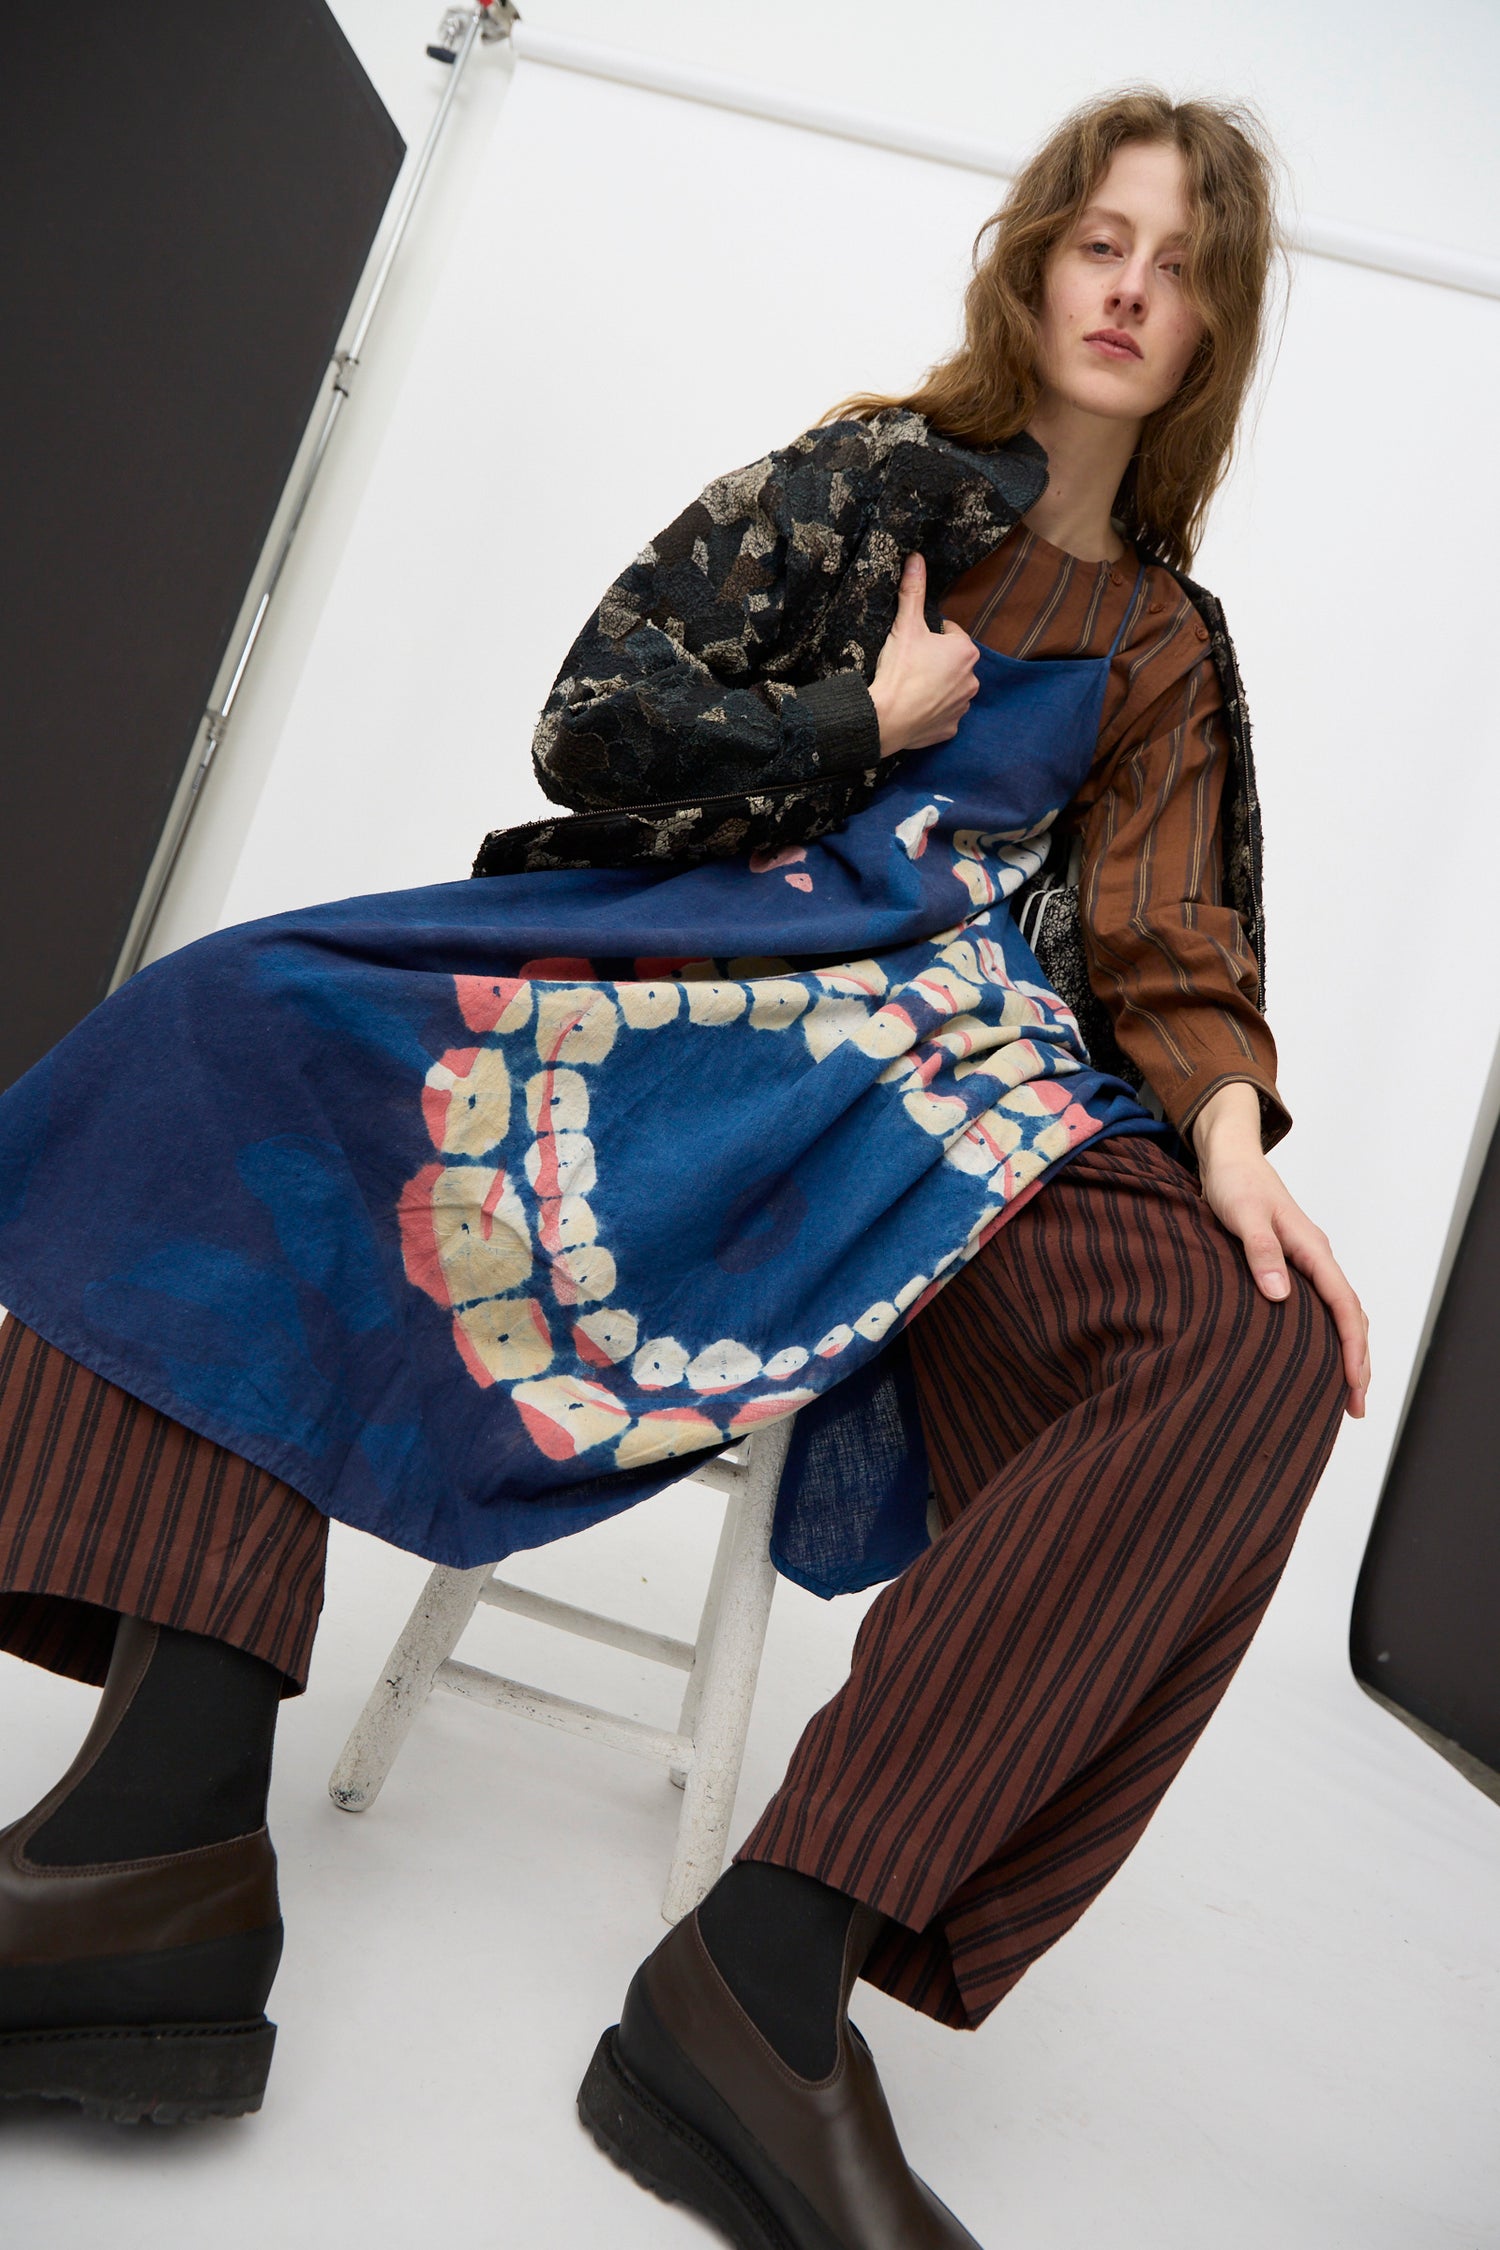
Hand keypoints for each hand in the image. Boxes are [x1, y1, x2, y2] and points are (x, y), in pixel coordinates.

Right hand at [868, 553, 979, 756]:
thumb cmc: (900, 670)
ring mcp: (963, 706)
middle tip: (910, 665)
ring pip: (950, 688)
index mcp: (966, 651)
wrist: (886, 718)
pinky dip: (932, 711)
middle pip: (951, 662)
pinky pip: (944, 714)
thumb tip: (916, 558)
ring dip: (936, 686)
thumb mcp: (905, 626)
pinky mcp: (952, 728)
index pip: (949, 633)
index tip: (913, 645)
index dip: (929, 636)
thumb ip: (913, 591)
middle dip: (935, 661)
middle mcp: (973, 679)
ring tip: (911, 687)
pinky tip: (915, 708)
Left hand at [1192, 1083, 1370, 1418]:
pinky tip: (1315, 1351)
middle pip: (1350, 1315)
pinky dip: (1327, 1331)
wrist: (1229, 1156)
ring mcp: (1306, 1259)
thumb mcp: (1243, 1215)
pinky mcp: (1292, 1261)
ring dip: (1346, 1348)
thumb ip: (1261, 1252)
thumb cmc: (1234, 1184)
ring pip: (1339, 1310)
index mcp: (1311, 1249)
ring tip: (1343, 1390)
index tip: (1354, 1384)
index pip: (1344, 1305)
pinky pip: (1321, 1303)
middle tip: (1354, 1406)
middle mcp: (1316, 1256)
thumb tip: (1280, 1295)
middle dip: (1357, 1361)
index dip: (1352, 1347)